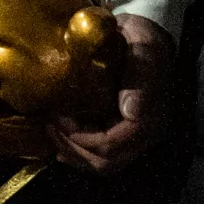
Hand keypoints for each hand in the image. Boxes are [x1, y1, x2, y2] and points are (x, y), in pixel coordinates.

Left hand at [48, 13, 174, 173]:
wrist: (144, 38)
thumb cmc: (141, 39)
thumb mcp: (143, 46)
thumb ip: (140, 74)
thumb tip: (131, 111)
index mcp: (153, 114)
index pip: (115, 143)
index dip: (83, 137)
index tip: (59, 117)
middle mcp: (147, 133)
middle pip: (107, 161)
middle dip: (73, 147)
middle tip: (49, 125)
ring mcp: (136, 137)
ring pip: (102, 165)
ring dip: (73, 152)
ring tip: (51, 130)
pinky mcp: (123, 135)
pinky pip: (100, 158)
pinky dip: (78, 153)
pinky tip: (59, 142)